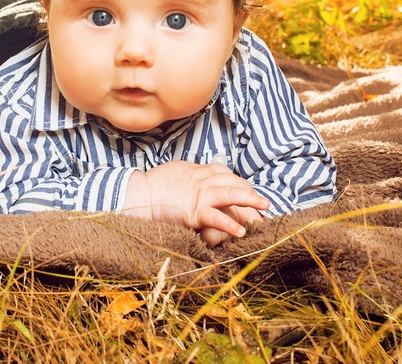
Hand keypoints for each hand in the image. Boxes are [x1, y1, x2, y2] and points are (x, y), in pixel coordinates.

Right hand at [123, 161, 268, 243]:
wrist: (138, 195)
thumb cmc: (154, 186)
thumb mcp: (176, 171)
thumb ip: (191, 174)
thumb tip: (200, 175)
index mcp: (197, 170)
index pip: (225, 173)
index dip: (239, 183)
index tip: (248, 192)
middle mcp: (201, 179)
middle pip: (233, 182)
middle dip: (250, 192)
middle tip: (264, 204)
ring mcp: (199, 194)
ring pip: (230, 194)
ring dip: (250, 200)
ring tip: (263, 209)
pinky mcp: (193, 211)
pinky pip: (215, 217)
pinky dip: (229, 224)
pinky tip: (241, 231)